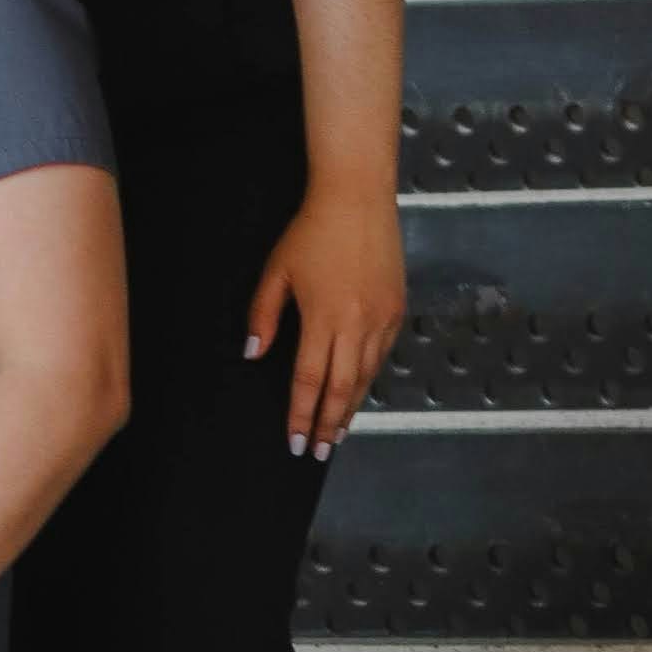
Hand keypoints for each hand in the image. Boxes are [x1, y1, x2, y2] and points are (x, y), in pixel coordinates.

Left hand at [245, 172, 405, 456]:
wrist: (357, 199)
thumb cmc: (312, 231)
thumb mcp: (276, 271)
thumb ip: (263, 316)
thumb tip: (254, 352)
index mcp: (324, 318)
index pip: (309, 381)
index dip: (301, 415)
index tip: (295, 441)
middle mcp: (357, 324)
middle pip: (342, 389)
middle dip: (329, 425)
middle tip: (320, 452)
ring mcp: (382, 318)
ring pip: (366, 377)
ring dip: (351, 407)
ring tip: (339, 431)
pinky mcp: (397, 309)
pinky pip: (382, 355)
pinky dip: (368, 378)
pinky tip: (358, 390)